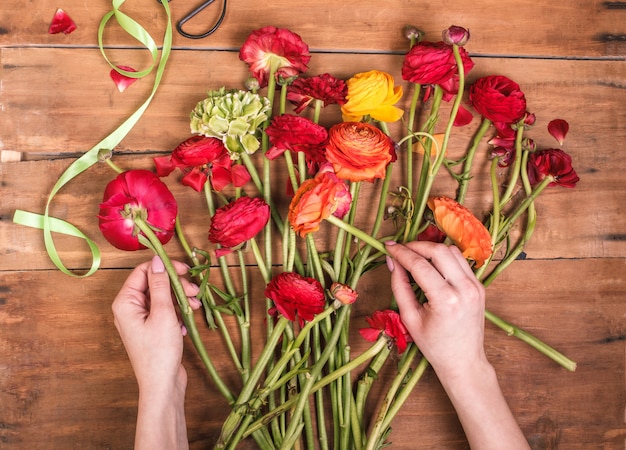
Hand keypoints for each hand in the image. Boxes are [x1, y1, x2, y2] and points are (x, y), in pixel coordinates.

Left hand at [112, 256, 200, 393]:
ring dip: (181, 298)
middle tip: (194, 292)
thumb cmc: (159, 351)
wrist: (162, 385)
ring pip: (163, 296)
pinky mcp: (152, 328)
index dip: (165, 268)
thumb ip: (160, 285)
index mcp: (126, 302)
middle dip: (176, 285)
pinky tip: (187, 322)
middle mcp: (130, 308)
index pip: (144, 271)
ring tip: (196, 306)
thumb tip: (157, 260)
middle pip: (155, 283)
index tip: (185, 270)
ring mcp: (141, 319)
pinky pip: (166, 310)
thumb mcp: (163, 313)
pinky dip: (179, 311)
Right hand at [385, 241, 486, 377]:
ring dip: (432, 249)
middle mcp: (464, 289)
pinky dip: (445, 257)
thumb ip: (399, 286)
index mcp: (445, 300)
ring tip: (415, 255)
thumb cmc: (434, 345)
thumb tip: (392, 261)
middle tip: (401, 249)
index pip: (419, 265)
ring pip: (452, 251)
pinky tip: (432, 264)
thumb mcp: (409, 318)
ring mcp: (476, 286)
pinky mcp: (480, 286)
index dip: (401, 253)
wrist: (463, 360)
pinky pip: (461, 262)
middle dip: (417, 245)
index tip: (388, 246)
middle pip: (439, 250)